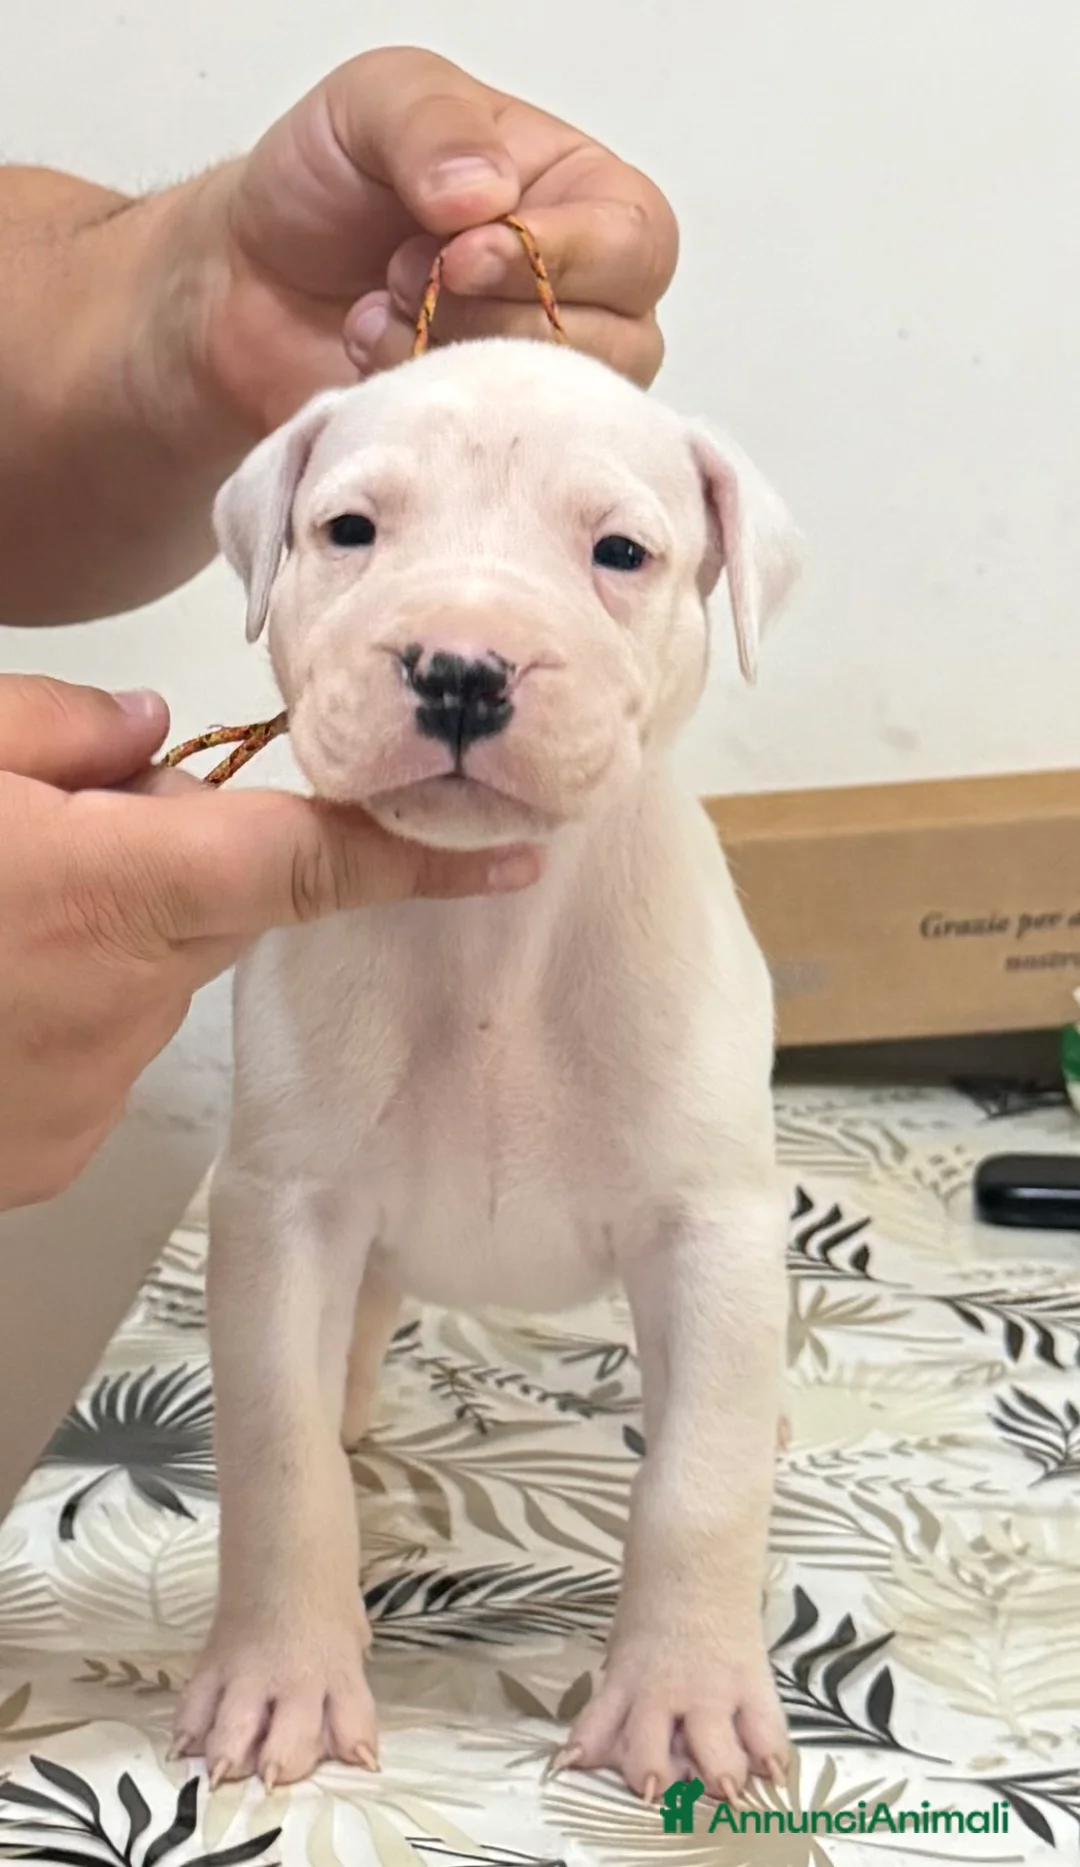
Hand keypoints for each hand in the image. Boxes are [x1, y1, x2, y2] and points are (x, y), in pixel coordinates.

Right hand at [0, 676, 537, 1210]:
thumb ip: (66, 731)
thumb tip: (150, 731)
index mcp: (110, 894)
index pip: (309, 866)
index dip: (415, 859)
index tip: (507, 858)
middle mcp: (124, 1004)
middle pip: (225, 910)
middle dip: (181, 860)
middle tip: (71, 829)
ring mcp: (90, 1092)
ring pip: (157, 983)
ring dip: (112, 942)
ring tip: (7, 921)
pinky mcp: (54, 1149)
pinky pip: (104, 1056)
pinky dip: (67, 1014)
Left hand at [181, 46, 676, 434]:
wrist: (247, 280)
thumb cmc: (327, 186)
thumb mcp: (376, 102)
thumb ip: (436, 126)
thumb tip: (486, 194)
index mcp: (588, 197)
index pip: (635, 244)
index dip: (553, 257)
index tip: (456, 252)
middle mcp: (588, 297)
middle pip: (617, 339)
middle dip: (490, 313)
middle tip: (405, 273)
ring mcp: (546, 382)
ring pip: (556, 405)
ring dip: (451, 358)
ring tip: (381, 311)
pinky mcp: (496, 443)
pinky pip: (495, 452)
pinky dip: (423, 406)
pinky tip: (372, 362)